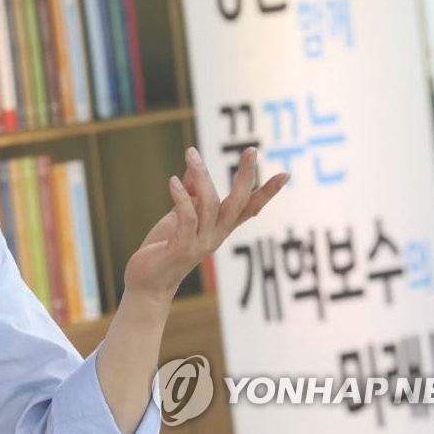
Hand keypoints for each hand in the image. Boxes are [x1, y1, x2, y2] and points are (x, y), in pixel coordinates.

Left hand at [123, 147, 287, 305]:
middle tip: (252, 149)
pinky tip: (172, 181)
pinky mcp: (182, 248)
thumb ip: (189, 194)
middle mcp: (216, 236)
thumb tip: (193, 165)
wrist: (147, 284)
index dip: (267, 192)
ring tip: (191, 153)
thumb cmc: (162, 249)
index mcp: (219, 229)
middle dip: (246, 176)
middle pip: (238, 203)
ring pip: (210, 205)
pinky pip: (187, 218)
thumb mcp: (177, 217)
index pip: (249, 208)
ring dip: (202, 177)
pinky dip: (181, 197)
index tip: (286, 174)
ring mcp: (201, 244)